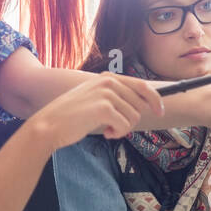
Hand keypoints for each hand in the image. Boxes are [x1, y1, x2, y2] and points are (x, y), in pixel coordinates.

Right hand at [30, 72, 164, 150]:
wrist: (50, 124)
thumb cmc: (72, 115)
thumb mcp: (95, 98)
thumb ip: (116, 97)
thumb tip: (145, 104)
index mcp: (107, 77)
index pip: (141, 85)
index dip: (155, 98)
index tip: (160, 110)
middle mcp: (108, 81)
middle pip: (139, 105)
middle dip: (130, 120)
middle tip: (114, 127)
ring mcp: (106, 93)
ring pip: (133, 117)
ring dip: (122, 128)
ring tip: (106, 129)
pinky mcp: (104, 108)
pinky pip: (125, 126)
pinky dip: (117, 133)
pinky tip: (105, 133)